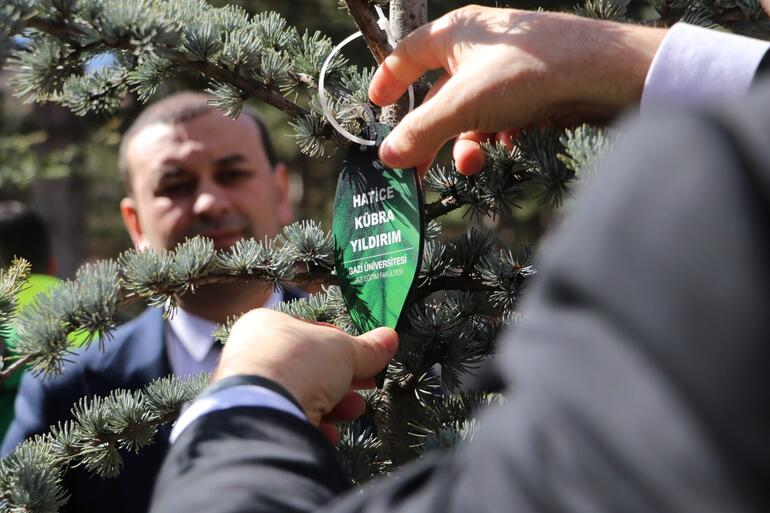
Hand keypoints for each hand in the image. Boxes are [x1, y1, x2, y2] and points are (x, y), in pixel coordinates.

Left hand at [215, 309, 398, 432]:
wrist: (264, 410)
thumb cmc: (298, 363)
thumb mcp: (344, 350)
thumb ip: (367, 348)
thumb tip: (390, 338)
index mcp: (266, 326)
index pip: (310, 332)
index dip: (341, 344)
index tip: (363, 357)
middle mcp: (252, 356)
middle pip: (308, 367)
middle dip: (342, 379)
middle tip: (367, 384)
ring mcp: (251, 391)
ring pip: (302, 395)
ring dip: (334, 404)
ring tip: (354, 409)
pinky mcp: (256, 422)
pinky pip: (290, 421)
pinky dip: (314, 426)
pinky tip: (331, 433)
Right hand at [368, 5, 666, 174]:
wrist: (601, 73)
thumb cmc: (525, 73)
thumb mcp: (463, 106)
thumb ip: (421, 132)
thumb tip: (386, 156)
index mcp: (454, 33)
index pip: (408, 54)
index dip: (389, 79)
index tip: (377, 105)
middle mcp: (478, 46)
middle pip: (439, 93)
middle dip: (430, 133)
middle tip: (418, 168)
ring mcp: (507, 66)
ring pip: (471, 110)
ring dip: (466, 142)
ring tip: (473, 164)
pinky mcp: (532, 86)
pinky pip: (500, 113)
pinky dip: (496, 133)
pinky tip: (506, 144)